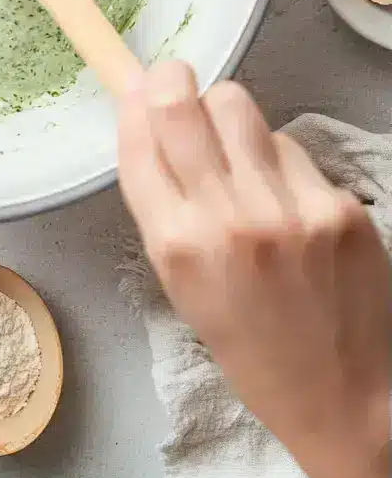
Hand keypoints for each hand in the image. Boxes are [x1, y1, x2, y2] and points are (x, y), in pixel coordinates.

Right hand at [118, 60, 390, 477]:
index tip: (138, 88)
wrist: (343, 396)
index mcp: (178, 248)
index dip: (135, 104)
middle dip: (173, 81)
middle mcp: (229, 222)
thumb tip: (147, 121)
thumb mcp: (181, 283)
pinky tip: (284, 195)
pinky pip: (291, 146)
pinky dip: (278, 158)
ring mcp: (288, 209)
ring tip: (234, 144)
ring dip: (226, 113)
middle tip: (177, 81)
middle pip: (183, 105)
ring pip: (238, 107)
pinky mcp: (338, 205)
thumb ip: (163, 204)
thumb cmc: (251, 346)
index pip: (140, 142)